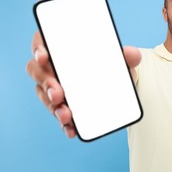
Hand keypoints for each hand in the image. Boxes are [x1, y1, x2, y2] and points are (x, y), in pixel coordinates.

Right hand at [26, 31, 140, 137]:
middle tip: (58, 94)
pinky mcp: (61, 105)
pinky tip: (72, 129)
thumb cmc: (111, 67)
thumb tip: (132, 54)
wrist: (119, 88)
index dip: (39, 48)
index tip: (44, 56)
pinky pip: (57, 113)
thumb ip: (128, 55)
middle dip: (46, 83)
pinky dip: (64, 123)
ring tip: (66, 115)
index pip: (43, 42)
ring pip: (44, 94)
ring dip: (53, 106)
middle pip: (38, 71)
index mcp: (63, 49)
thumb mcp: (121, 61)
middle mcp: (54, 67)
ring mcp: (54, 87)